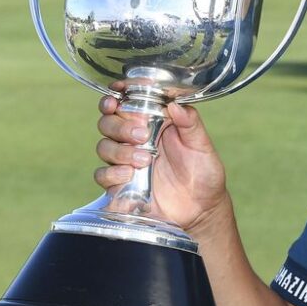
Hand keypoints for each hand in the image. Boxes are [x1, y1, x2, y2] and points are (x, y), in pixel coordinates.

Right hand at [94, 83, 229, 233]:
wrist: (202, 209)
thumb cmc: (204, 173)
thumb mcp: (202, 146)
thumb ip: (190, 124)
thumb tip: (175, 105)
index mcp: (153, 123)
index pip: (125, 103)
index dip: (115, 97)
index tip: (115, 96)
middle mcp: (135, 140)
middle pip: (107, 123)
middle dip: (119, 126)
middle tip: (141, 136)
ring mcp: (126, 162)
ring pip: (104, 147)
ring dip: (119, 151)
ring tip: (144, 160)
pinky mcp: (121, 184)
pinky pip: (102, 175)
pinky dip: (112, 174)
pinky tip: (129, 175)